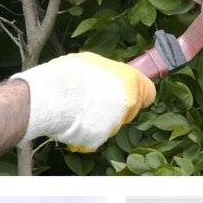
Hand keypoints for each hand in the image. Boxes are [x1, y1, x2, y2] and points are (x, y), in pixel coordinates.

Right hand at [13, 52, 155, 151]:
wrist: (53, 96)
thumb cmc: (71, 74)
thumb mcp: (93, 62)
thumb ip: (108, 74)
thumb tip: (108, 77)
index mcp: (130, 81)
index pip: (148, 93)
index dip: (138, 94)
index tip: (128, 95)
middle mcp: (128, 104)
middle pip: (131, 111)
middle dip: (118, 108)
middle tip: (100, 101)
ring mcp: (115, 124)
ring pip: (114, 124)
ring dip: (104, 119)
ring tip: (84, 110)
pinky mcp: (100, 139)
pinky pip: (98, 136)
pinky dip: (90, 131)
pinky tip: (77, 121)